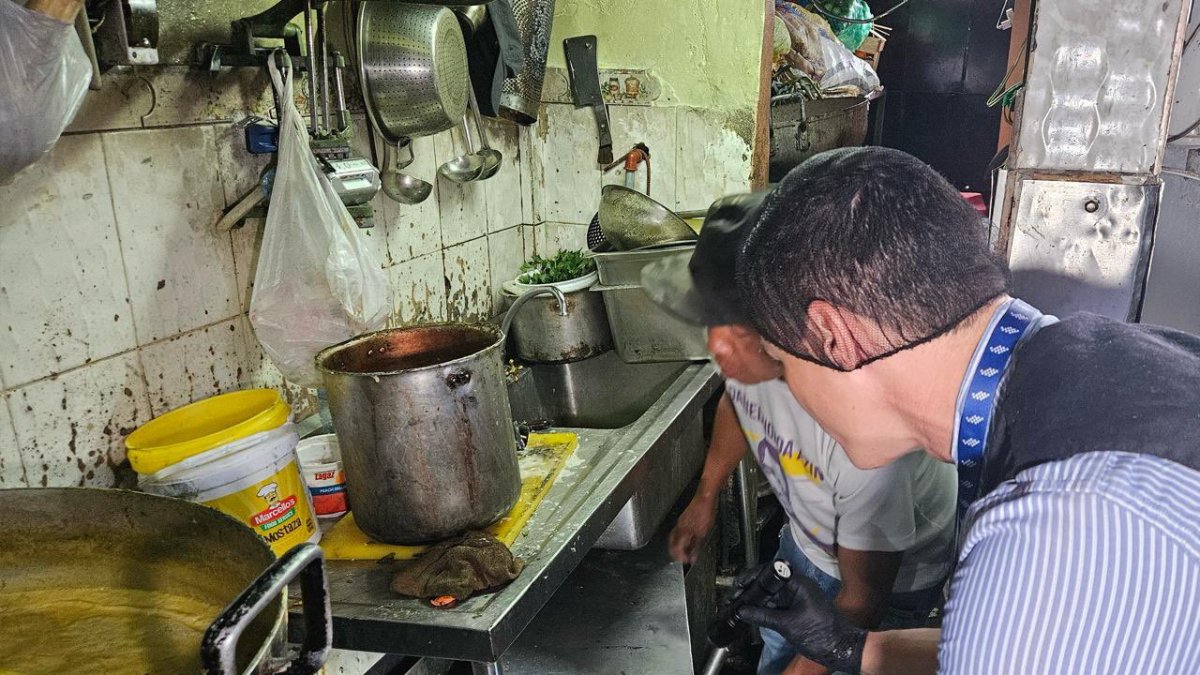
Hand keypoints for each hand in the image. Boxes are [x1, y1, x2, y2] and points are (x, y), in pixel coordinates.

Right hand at [669, 494, 716, 562]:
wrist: (705, 497)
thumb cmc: (704, 512)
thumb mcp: (702, 533)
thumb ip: (696, 546)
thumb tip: (692, 557)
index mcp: (682, 531)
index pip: (675, 548)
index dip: (680, 556)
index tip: (686, 561)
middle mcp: (679, 526)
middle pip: (672, 542)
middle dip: (675, 551)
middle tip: (682, 557)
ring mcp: (682, 521)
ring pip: (675, 536)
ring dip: (679, 544)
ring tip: (686, 550)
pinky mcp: (686, 517)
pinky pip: (680, 530)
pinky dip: (683, 537)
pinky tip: (689, 538)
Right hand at [737, 571, 866, 673]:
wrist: (841, 648)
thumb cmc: (820, 633)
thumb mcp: (787, 625)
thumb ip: (763, 616)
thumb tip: (741, 611)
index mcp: (798, 582)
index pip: (770, 571)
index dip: (751, 577)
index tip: (737, 586)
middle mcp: (797, 586)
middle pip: (769, 582)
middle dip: (750, 589)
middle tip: (733, 598)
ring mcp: (797, 597)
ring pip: (771, 593)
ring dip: (756, 599)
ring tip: (737, 605)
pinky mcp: (797, 608)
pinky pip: (777, 603)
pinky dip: (764, 607)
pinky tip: (751, 612)